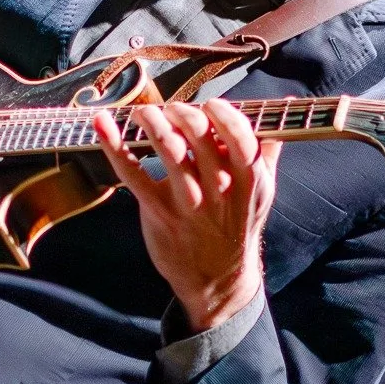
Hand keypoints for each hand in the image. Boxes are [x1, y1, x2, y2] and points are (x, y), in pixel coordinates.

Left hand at [93, 100, 280, 332]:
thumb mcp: (262, 191)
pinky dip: (114, 145)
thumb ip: (268, 147)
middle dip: (181, 112)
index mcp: (248, 178)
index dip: (223, 114)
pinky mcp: (158, 211)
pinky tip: (101, 125)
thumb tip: (282, 108)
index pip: (239, 136)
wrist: (218, 280)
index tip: (210, 104)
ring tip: (143, 113)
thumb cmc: (237, 226)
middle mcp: (218, 188)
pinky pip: (132, 173)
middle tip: (171, 109)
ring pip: (168, 149)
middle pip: (198, 135)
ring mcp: (187, 201)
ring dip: (151, 120)